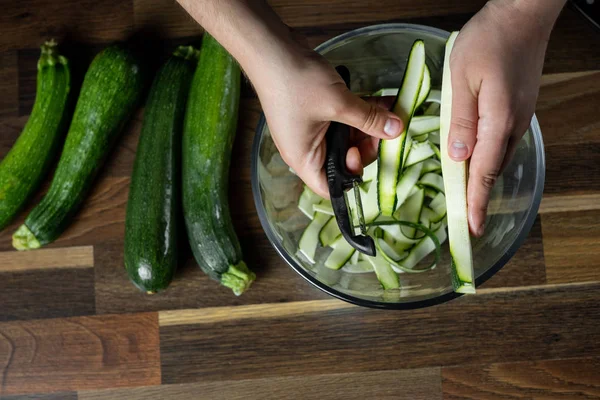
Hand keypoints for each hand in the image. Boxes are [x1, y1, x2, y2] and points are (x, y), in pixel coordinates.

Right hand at [253, 50, 401, 197]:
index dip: (352, 177)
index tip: (365, 151)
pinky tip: (382, 101)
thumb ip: (369, 120)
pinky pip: (342, 119)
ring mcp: (311, 129)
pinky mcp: (316, 111)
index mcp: (304, 158)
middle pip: (343, 160)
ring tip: (390, 111)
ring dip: (368, 126)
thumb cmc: (295, 82)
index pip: (330, 186)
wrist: (271, 48)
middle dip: (366, 145)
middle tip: (384, 128)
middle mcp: (306, 148)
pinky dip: (360, 112)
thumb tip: (396, 130)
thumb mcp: (338, 103)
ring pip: (346, 137)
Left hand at [448, 0, 561, 235]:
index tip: (470, 228)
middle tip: (464, 220)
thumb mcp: (463, 79)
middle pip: (492, 170)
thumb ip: (460, 120)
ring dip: (481, 179)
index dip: (474, 201)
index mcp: (497, 121)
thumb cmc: (489, 40)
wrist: (522, 15)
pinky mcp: (518, 107)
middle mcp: (513, 125)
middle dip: (477, 197)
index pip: (483, 171)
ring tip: (465, 197)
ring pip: (497, 157)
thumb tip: (457, 156)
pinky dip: (487, 159)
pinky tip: (474, 160)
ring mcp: (519, 116)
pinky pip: (501, 142)